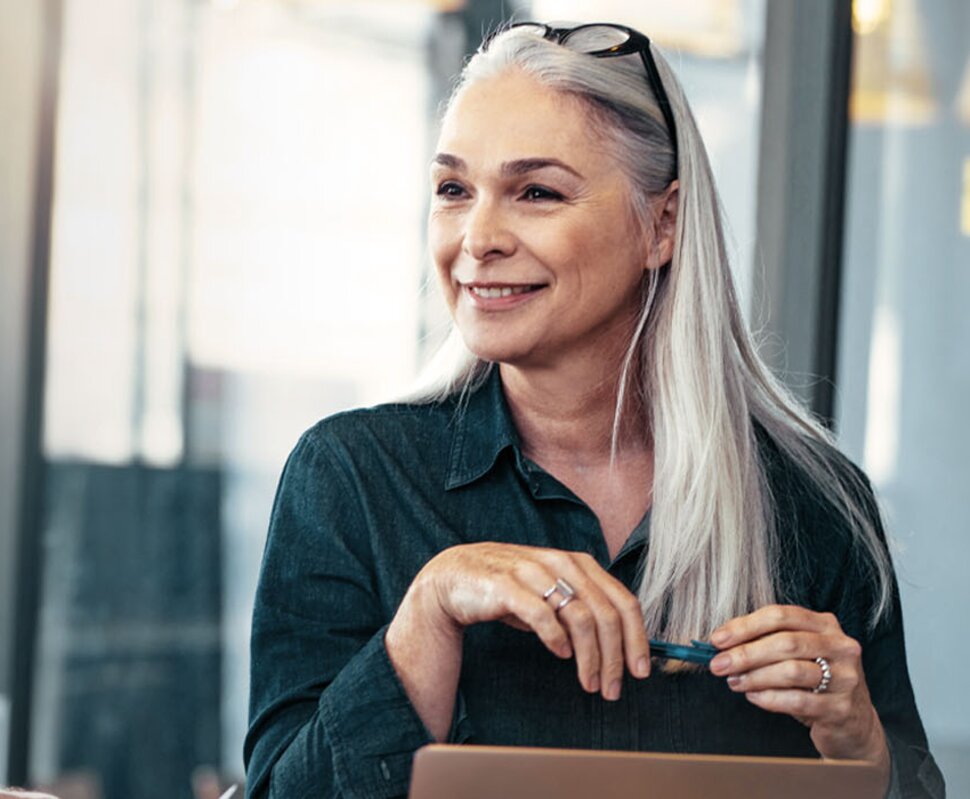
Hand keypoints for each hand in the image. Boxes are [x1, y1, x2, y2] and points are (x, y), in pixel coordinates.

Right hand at [412, 542, 650, 699]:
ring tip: (588, 683)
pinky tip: (560, 654)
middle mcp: (561, 563)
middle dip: (615, 657)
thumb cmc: (508, 589)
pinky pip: (542, 615)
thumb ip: (582, 611)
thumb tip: (619, 647)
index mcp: (579, 563)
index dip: (638, 638)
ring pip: (580, 618)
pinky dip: (557, 639)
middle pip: (606, 613)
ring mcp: (535, 572)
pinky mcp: (508, 586)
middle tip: (613, 689)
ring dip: (590, 658)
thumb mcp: (551, 595)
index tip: (640, 670)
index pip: (623, 600)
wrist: (455, 576)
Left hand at [709, 605, 888, 767]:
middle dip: (745, 653)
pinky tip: (753, 696)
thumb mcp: (798, 654)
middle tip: (718, 664)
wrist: (853, 723)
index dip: (745, 626)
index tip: (717, 639)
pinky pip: (797, 700)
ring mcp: (845, 677)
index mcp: (825, 625)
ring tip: (733, 682)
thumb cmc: (815, 683)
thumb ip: (767, 642)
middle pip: (785, 642)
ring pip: (791, 671)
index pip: (781, 615)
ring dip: (754, 676)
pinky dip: (769, 698)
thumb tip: (722, 641)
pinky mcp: (841, 708)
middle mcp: (840, 646)